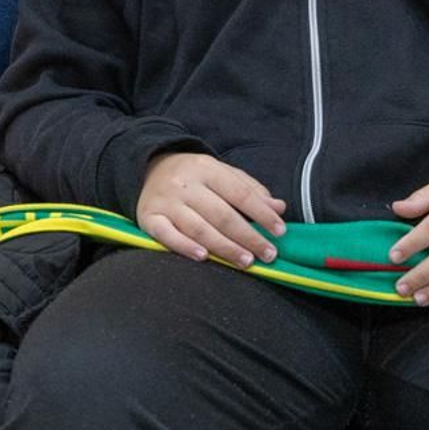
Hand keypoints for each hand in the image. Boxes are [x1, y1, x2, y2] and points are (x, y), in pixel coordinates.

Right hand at [136, 152, 286, 267]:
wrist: (149, 168)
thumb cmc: (195, 176)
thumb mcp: (223, 174)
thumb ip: (251, 190)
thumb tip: (279, 208)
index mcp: (207, 168)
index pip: (240, 193)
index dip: (262, 214)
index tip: (280, 232)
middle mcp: (185, 184)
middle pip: (221, 214)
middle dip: (248, 236)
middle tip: (267, 254)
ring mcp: (166, 201)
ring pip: (198, 227)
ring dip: (224, 247)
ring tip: (246, 261)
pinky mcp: (148, 217)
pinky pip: (166, 235)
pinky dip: (185, 247)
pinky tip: (203, 257)